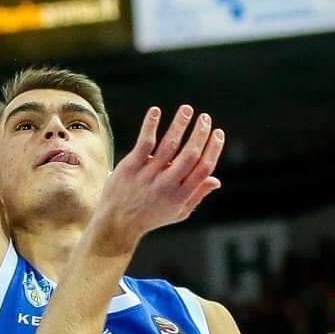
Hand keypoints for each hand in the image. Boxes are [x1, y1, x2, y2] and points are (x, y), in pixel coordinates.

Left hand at [94, 106, 224, 241]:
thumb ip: (197, 195)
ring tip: (187, 109)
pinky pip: (144, 143)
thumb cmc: (150, 217)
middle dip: (200, 133)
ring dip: (180, 124)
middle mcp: (167, 185)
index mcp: (181, 195)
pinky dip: (150, 125)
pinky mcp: (130, 167)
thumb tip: (216, 180)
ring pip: (169, 145)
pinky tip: (156, 111)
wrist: (116, 224)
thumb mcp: (178, 212)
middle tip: (205, 118)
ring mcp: (148, 175)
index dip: (213, 148)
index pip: (203, 168)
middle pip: (190, 155)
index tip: (218, 133)